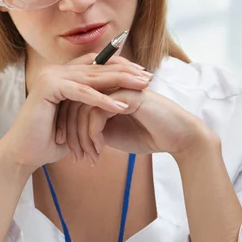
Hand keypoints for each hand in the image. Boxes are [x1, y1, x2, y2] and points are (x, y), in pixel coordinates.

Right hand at [0, 54, 153, 170]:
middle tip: (149, 77)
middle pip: (97, 66)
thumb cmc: (50, 141)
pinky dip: (102, 99)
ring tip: (142, 87)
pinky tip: (122, 104)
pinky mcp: (47, 87)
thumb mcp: (77, 120)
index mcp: (62, 74)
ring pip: (92, 77)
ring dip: (120, 82)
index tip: (143, 74)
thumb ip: (93, 108)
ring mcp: (50, 76)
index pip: (96, 63)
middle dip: (126, 72)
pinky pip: (81, 92)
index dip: (121, 66)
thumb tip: (118, 106)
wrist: (24, 154)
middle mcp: (55, 71)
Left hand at [56, 86, 211, 163]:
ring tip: (85, 156)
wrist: (178, 137)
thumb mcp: (113, 133)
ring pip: (82, 108)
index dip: (65, 123)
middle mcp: (110, 84)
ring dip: (81, 137)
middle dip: (69, 131)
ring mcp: (118, 87)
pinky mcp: (127, 95)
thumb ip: (94, 127)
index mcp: (105, 90)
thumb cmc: (148, 135)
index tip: (63, 145)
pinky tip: (98, 150)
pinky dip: (93, 135)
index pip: (73, 100)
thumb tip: (73, 134)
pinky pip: (97, 113)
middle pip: (73, 102)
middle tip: (70, 153)